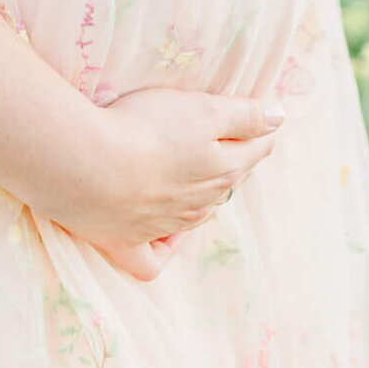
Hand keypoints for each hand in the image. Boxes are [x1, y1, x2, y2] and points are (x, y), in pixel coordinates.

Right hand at [39, 85, 284, 282]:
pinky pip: (153, 257)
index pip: (253, 151)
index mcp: (222, 170)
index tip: (264, 121)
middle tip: (233, 146)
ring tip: (198, 180)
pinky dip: (164, 248)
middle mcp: (199, 204)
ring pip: (195, 215)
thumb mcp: (202, 110)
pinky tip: (166, 239)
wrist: (87, 167)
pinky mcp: (127, 242)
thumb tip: (281, 117)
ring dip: (203, 198)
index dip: (260, 133)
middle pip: (225, 184)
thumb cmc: (145, 129)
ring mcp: (163, 226)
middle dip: (233, 165)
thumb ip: (244, 115)